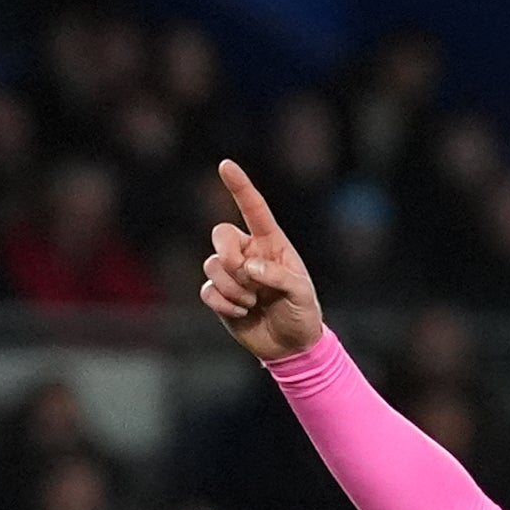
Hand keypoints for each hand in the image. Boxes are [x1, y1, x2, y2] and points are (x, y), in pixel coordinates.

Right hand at [199, 161, 325, 361]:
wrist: (291, 345)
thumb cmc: (302, 312)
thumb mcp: (300, 293)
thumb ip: (277, 276)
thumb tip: (248, 267)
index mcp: (271, 243)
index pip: (253, 209)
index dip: (239, 186)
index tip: (225, 165)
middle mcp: (248, 252)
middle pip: (220, 234)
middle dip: (228, 254)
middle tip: (245, 275)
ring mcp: (232, 274)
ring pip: (213, 265)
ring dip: (232, 287)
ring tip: (253, 302)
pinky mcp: (220, 295)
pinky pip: (207, 290)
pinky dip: (223, 302)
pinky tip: (241, 312)